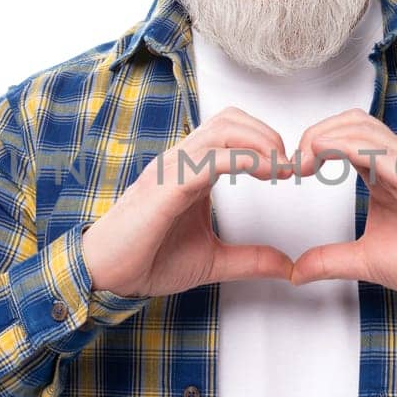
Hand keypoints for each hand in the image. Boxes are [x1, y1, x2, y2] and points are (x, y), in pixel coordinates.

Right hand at [81, 106, 296, 296]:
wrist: (106, 277)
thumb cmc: (147, 260)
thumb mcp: (213, 261)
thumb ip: (251, 260)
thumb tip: (287, 266)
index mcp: (190, 170)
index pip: (231, 131)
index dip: (266, 141)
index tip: (291, 169)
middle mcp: (180, 161)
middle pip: (231, 119)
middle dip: (268, 135)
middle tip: (291, 164)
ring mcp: (171, 169)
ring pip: (223, 129)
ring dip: (261, 142)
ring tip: (281, 167)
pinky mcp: (166, 186)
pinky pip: (209, 159)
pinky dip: (244, 160)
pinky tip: (266, 173)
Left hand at [289, 108, 396, 298]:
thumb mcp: (365, 261)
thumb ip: (330, 260)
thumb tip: (296, 272)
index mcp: (386, 173)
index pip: (348, 134)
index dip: (316, 141)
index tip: (295, 170)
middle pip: (354, 122)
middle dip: (317, 132)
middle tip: (296, 163)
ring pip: (367, 129)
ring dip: (328, 136)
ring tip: (306, 160)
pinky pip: (385, 154)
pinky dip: (351, 148)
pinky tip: (327, 155)